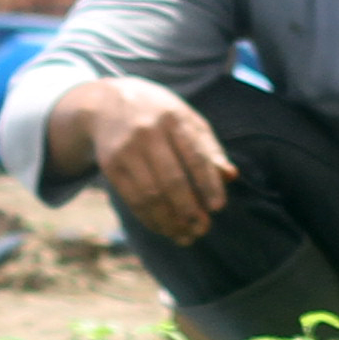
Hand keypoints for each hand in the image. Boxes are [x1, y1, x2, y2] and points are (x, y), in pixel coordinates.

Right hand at [60, 77, 234, 247]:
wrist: (106, 103)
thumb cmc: (160, 115)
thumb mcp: (187, 120)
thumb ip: (209, 147)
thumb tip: (231, 176)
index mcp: (174, 118)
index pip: (195, 155)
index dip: (208, 183)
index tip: (218, 207)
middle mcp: (148, 132)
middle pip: (171, 180)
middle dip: (189, 210)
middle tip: (202, 230)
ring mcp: (126, 149)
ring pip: (150, 195)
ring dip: (169, 221)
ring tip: (185, 236)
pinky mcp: (109, 165)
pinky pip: (132, 199)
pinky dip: (149, 218)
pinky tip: (164, 228)